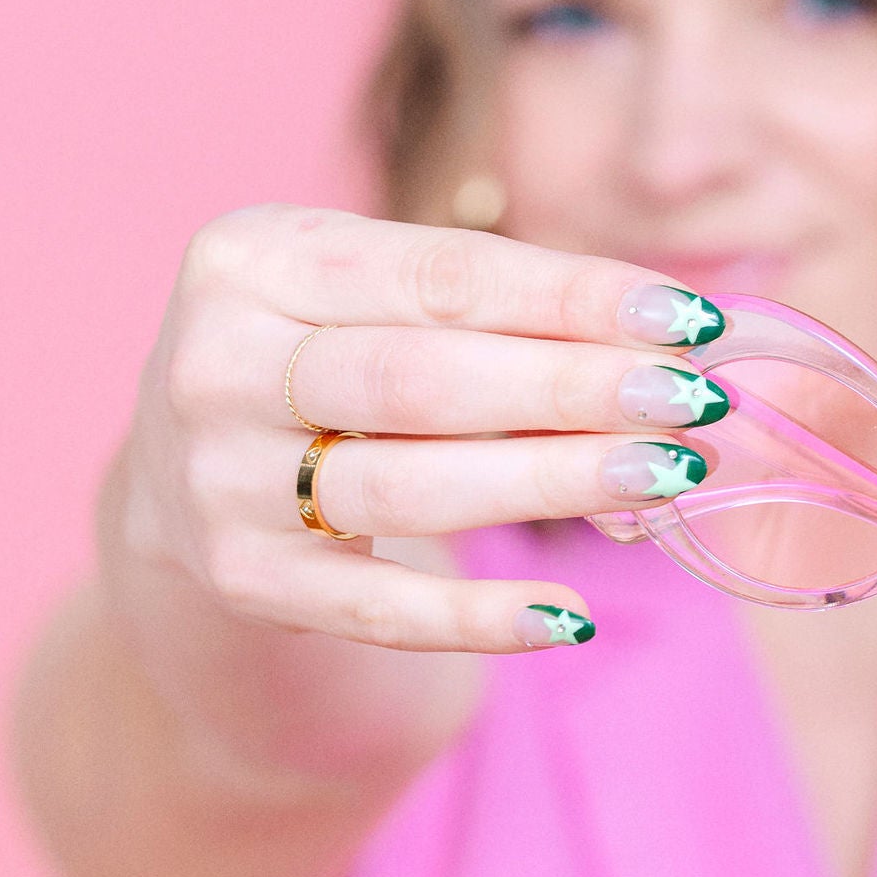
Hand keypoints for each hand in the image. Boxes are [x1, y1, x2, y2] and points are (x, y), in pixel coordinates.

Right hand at [119, 205, 729, 653]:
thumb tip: (676, 353)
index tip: (688, 319)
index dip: (573, 297)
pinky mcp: (244, 581)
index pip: (443, 276)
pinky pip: (378, 609)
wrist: (184, 474)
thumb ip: (501, 315)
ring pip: (409, 486)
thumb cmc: (329, 361)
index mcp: (253, 258)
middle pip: (425, 379)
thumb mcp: (376, 303)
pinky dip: (478, 619)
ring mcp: (220, 481)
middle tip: (693, 402)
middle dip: (574, 388)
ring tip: (664, 475)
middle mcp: (216, 365)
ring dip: (551, 481)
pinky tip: (569, 618)